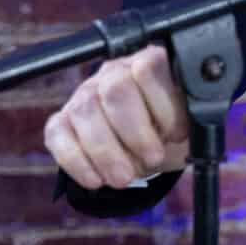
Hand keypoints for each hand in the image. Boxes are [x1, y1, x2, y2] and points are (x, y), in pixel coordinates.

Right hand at [44, 44, 190, 190]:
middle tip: (152, 159)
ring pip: (86, 111)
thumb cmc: (168, 131)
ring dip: (106, 152)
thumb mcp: (186, 122)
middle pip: (116, 90)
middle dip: (136, 132)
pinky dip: (77, 162)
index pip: (149, 68)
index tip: (176, 134)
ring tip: (125, 178)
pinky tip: (96, 180)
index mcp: (148, 63)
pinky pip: (58, 134)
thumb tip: (184, 127)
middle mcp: (112, 72)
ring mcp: (83, 95)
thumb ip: (187, 115)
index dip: (163, 105)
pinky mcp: (61, 121)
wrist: (148, 151)